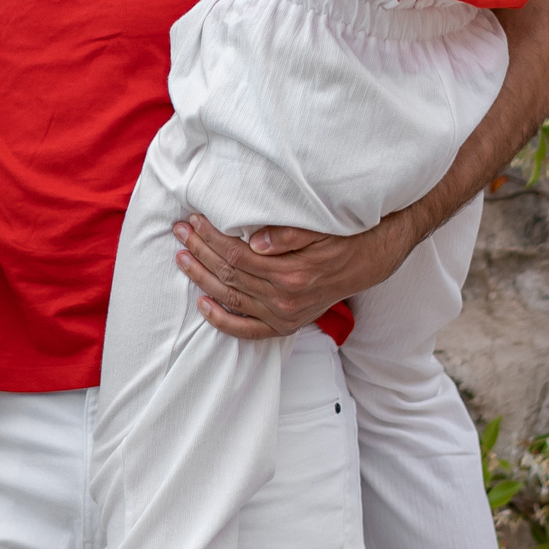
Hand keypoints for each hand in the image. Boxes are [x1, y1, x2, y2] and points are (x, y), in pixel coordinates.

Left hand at [172, 208, 419, 338]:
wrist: (370, 260)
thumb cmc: (342, 237)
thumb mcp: (320, 229)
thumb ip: (288, 234)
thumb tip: (255, 240)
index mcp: (290, 273)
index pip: (236, 255)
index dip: (211, 237)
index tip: (194, 218)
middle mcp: (284, 299)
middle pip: (229, 274)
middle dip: (199, 250)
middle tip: (179, 230)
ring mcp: (283, 316)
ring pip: (231, 298)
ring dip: (202, 278)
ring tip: (181, 257)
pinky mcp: (285, 324)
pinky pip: (247, 330)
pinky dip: (222, 321)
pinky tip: (203, 306)